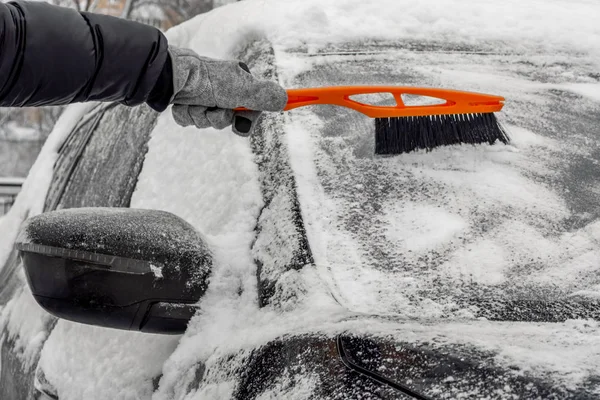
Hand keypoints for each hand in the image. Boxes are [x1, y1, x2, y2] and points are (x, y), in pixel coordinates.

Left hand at [168, 46, 286, 135]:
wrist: (169, 75)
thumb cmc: (207, 80)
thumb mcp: (240, 90)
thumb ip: (263, 96)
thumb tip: (285, 99)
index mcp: (237, 80)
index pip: (251, 107)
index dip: (245, 119)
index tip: (240, 124)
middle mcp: (221, 87)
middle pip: (228, 119)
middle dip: (218, 119)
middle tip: (213, 110)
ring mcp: (201, 95)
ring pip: (207, 121)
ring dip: (201, 117)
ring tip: (195, 104)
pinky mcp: (184, 101)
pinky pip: (189, 120)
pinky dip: (186, 115)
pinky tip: (182, 104)